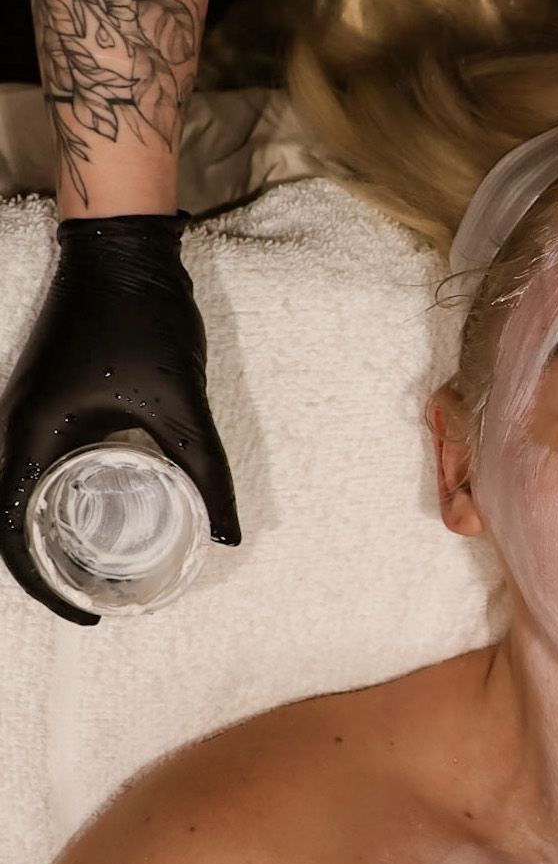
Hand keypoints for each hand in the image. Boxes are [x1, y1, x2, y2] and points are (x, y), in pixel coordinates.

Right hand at [0, 215, 238, 625]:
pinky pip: (35, 467)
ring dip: (49, 539)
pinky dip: (56, 503)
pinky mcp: (42, 403)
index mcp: (29, 435)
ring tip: (99, 572)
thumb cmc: (142, 316)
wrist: (121, 247)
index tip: (89, 616)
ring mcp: (23, 414)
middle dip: (49, 572)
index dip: (44, 588)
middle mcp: (12, 429)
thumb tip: (229, 534)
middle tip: (99, 603)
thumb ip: (207, 469)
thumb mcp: (181, 403)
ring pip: (20, 496)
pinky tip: (100, 516)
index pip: (11, 535)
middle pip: (10, 523)